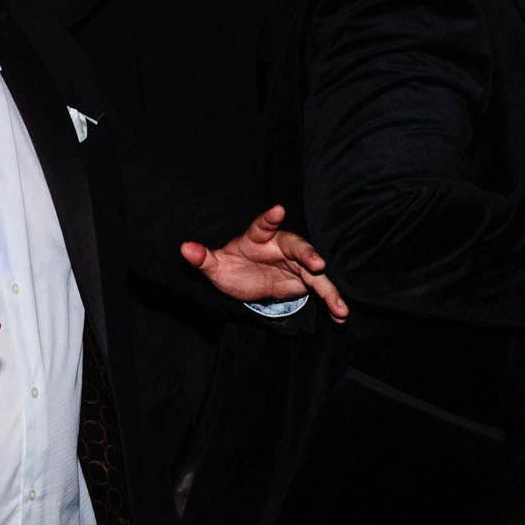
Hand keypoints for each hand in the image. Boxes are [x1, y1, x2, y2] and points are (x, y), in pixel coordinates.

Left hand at [182, 205, 350, 321]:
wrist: (243, 280)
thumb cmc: (230, 267)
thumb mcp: (215, 266)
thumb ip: (203, 258)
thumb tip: (184, 248)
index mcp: (258, 237)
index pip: (263, 225)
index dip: (270, 218)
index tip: (277, 210)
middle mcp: (281, 247)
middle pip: (297, 246)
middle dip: (308, 254)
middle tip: (318, 264)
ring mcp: (296, 263)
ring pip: (316, 272)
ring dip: (329, 288)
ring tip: (339, 306)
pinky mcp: (305, 280)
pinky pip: (321, 289)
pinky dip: (331, 301)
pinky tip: (341, 315)